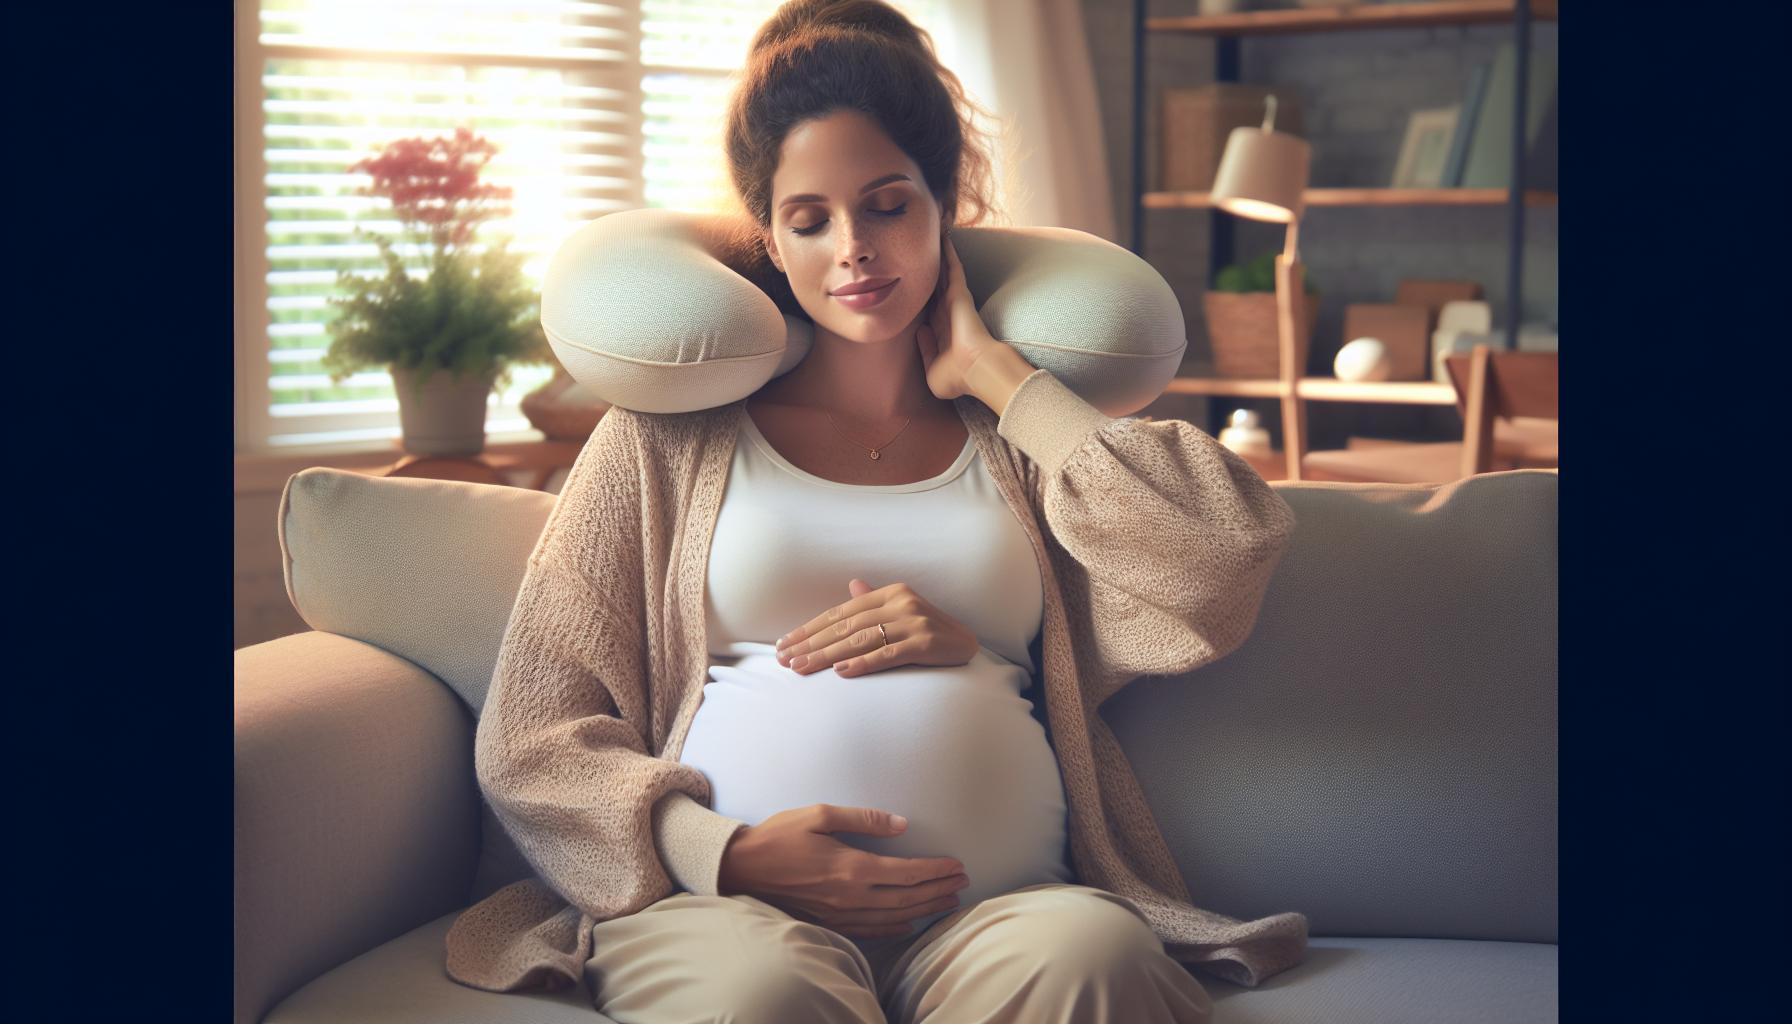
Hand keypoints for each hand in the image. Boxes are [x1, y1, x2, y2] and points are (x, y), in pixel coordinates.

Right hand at [718, 803, 970, 938]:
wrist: (743, 867)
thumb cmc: (780, 836)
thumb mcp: (820, 814)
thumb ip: (864, 819)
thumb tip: (900, 824)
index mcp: (852, 867)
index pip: (907, 873)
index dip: (936, 870)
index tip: (957, 865)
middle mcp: (852, 895)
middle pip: (908, 898)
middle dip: (938, 890)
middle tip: (962, 882)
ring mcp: (842, 913)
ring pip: (894, 916)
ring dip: (924, 909)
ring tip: (947, 901)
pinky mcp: (831, 922)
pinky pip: (871, 930)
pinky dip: (895, 928)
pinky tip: (909, 923)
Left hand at [776, 579, 978, 677]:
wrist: (969, 645)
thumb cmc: (930, 630)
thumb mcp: (902, 611)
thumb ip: (874, 601)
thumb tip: (851, 586)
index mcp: (891, 593)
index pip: (841, 612)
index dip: (810, 628)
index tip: (785, 643)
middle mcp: (901, 603)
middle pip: (846, 626)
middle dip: (811, 644)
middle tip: (784, 659)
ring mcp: (914, 623)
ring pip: (860, 640)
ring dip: (827, 656)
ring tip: (802, 668)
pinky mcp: (925, 644)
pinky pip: (887, 655)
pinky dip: (862, 663)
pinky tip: (841, 673)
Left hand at [915, 232, 1008, 401]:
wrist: (976, 370)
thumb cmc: (956, 377)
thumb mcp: (932, 371)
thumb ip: (925, 351)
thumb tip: (920, 331)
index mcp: (941, 330)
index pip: (929, 308)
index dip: (921, 295)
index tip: (913, 283)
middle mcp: (947, 312)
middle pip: (935, 284)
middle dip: (929, 269)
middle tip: (921, 249)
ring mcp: (954, 301)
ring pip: (943, 272)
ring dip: (939, 255)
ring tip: (933, 233)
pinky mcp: (959, 293)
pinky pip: (952, 266)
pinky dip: (949, 252)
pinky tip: (944, 235)